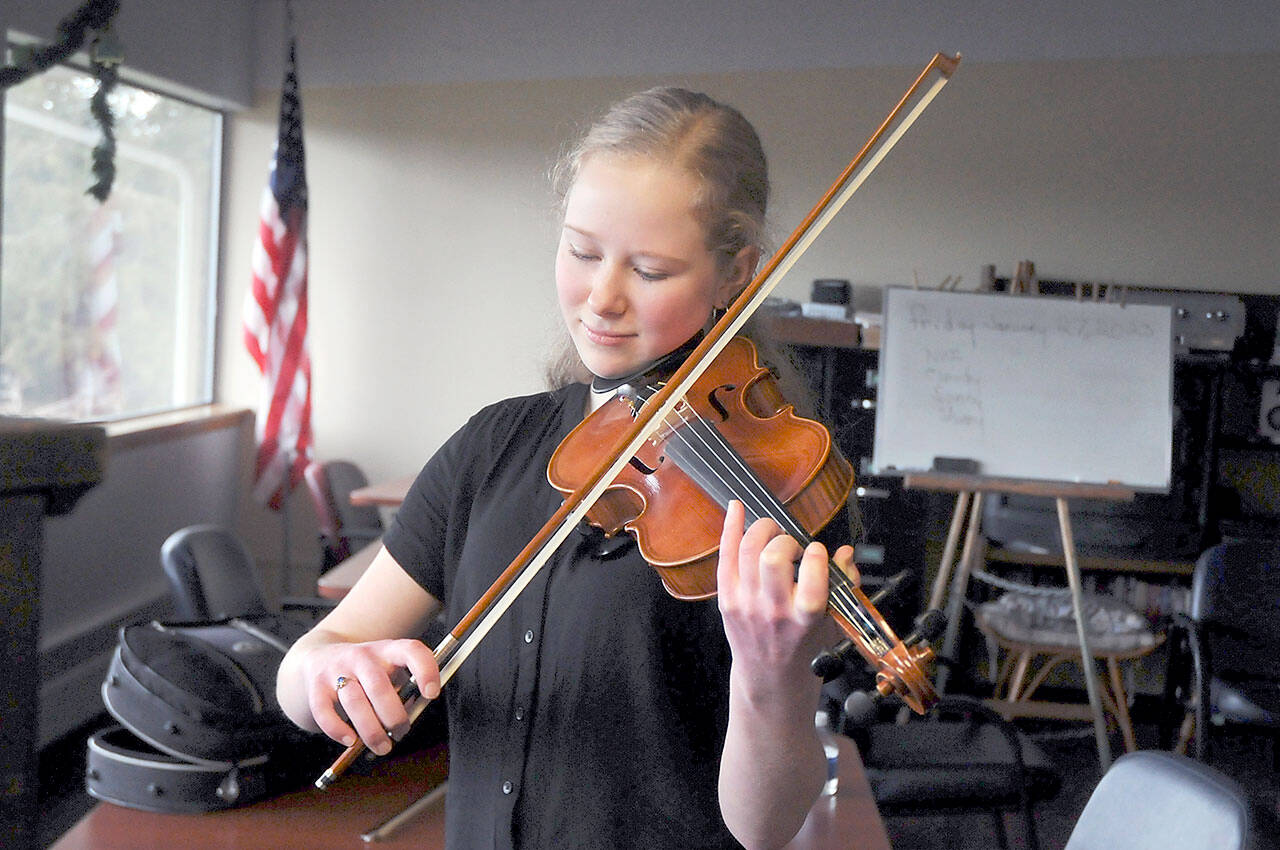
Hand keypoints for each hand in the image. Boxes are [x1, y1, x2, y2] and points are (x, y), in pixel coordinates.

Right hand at [298, 638, 439, 754]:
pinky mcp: (316, 686)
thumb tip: (411, 716)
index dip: (425, 671)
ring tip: (382, 747)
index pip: (411, 651)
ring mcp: (337, 670)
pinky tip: (351, 741)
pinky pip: (324, 711)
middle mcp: (362, 656)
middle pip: (379, 687)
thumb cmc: (367, 673)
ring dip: (370, 730)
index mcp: (388, 649)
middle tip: (402, 733)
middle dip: (394, 717)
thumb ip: (404, 690)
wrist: (321, 657)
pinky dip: (338, 730)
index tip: (432, 694)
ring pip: (354, 701)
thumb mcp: (389, 671)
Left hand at [716, 500, 855, 688]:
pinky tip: (736, 508)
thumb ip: (844, 586)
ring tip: (772, 533)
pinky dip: (730, 527)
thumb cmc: (804, 649)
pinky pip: (725, 556)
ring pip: (748, 550)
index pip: (812, 575)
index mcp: (805, 618)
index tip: (817, 552)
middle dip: (786, 540)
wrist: (770, 679)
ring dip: (762, 530)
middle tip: (792, 547)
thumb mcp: (833, 624)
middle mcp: (774, 611)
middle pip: (773, 557)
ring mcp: (747, 605)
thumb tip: (846, 554)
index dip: (816, 554)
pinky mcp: (727, 600)